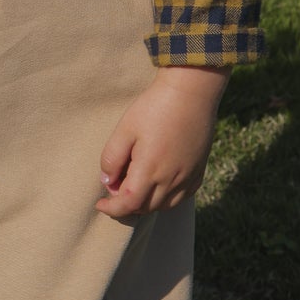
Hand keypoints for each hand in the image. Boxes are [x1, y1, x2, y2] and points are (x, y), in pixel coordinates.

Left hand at [96, 66, 229, 219]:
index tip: (100, 204)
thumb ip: (112, 158)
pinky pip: (182, 196)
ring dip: (146, 203)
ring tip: (135, 186)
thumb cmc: (155, 107)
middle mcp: (171, 179)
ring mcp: (188, 176)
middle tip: (115, 187)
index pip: (128, 204)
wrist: (191, 91)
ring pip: (164, 205)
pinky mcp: (199, 170)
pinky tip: (159, 184)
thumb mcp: (125, 129)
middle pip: (145, 207)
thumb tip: (107, 181)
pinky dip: (167, 198)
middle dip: (126, 204)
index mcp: (150, 170)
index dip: (112, 208)